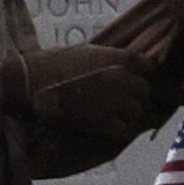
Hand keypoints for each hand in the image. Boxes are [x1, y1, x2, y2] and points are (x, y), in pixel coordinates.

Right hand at [8, 43, 168, 137]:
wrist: (32, 83)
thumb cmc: (53, 64)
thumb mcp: (88, 53)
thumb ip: (110, 61)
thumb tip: (120, 70)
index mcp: (122, 58)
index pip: (151, 68)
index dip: (148, 78)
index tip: (143, 85)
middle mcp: (126, 79)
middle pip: (146, 92)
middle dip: (139, 99)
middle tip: (126, 105)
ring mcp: (119, 102)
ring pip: (140, 113)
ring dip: (132, 116)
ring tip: (114, 116)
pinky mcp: (108, 123)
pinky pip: (128, 131)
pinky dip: (123, 131)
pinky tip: (110, 128)